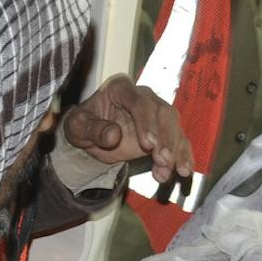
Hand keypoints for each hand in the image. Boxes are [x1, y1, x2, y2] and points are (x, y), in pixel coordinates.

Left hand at [62, 75, 192, 179]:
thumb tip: (113, 135)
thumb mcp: (78, 127)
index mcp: (121, 89)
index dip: (146, 122)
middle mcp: (144, 97)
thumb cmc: (84, 125)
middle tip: (162, 159)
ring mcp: (157, 114)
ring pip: (174, 127)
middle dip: (165, 138)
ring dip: (174, 151)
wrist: (91, 134)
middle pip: (162, 113)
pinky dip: (183, 156)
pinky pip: (179, 141)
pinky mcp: (165, 131)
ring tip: (165, 172)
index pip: (139, 101)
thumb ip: (93, 129)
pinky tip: (183, 170)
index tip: (148, 144)